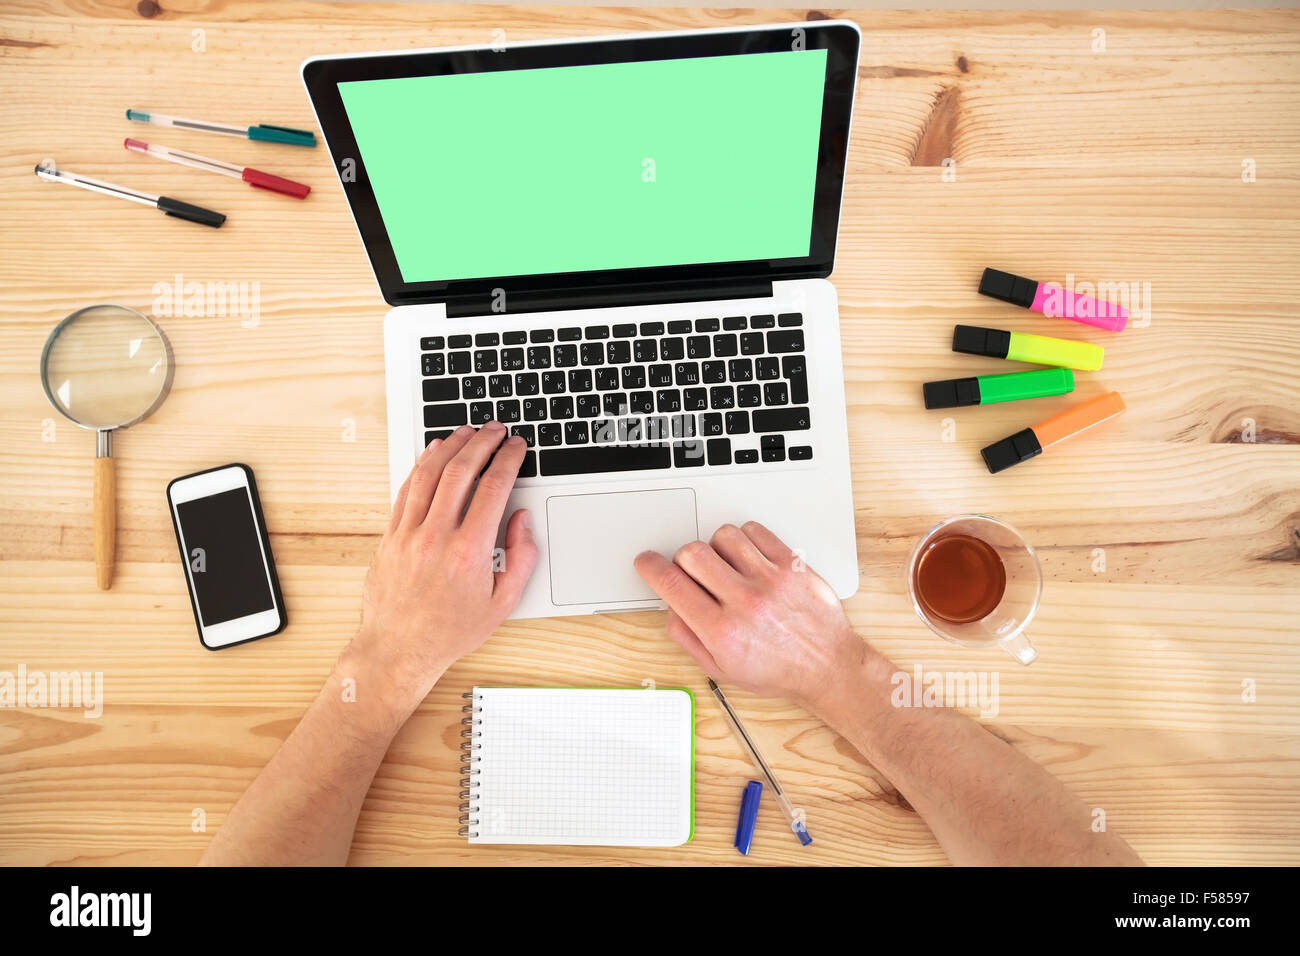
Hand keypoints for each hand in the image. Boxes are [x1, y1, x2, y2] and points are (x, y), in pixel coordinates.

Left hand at [346, 423, 537, 711]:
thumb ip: (521, 559)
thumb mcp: (502, 604)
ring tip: (466, 432)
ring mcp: (409, 534)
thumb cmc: (449, 632)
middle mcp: (436, 537)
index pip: (493, 488)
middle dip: (482, 442)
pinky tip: (432, 454)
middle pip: (461, 471)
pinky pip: (406, 490)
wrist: (399, 650)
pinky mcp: (390, 536)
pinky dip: (421, 466)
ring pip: (429, 474)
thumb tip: (522, 522)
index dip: (508, 459)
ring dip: (450, 446)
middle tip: (495, 430)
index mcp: (469, 552)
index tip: (516, 447)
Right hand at [633, 522, 865, 710]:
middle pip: (692, 553)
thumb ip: (687, 636)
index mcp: (722, 631)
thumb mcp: (721, 669)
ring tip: (725, 567)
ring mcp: (770, 580)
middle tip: (693, 573)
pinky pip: (755, 531)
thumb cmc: (777, 671)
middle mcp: (745, 602)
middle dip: (683, 560)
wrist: (826, 666)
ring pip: (723, 536)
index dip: (650, 567)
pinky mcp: (791, 565)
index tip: (647, 562)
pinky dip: (744, 540)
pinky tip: (747, 558)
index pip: (671, 584)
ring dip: (715, 548)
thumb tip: (670, 604)